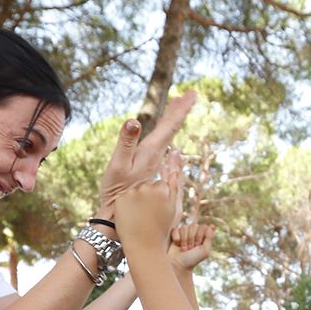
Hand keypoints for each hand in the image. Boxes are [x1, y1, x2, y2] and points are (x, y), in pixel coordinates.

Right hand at [96, 92, 196, 217]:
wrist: (119, 215)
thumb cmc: (117, 190)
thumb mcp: (118, 164)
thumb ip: (126, 142)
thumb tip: (134, 120)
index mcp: (152, 151)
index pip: (170, 125)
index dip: (181, 109)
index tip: (193, 94)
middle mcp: (156, 156)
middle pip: (171, 129)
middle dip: (180, 110)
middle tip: (191, 95)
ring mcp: (153, 162)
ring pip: (167, 136)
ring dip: (172, 119)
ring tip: (177, 106)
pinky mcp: (148, 167)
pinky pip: (161, 144)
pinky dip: (164, 132)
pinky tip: (163, 133)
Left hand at [116, 152, 185, 257]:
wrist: (143, 248)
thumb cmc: (161, 229)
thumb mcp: (173, 209)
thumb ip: (174, 186)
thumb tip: (175, 166)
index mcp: (162, 189)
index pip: (160, 184)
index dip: (159, 198)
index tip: (157, 210)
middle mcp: (146, 188)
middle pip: (147, 186)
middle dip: (147, 199)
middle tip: (148, 216)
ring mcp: (131, 194)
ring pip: (134, 192)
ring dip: (136, 202)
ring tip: (139, 219)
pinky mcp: (119, 201)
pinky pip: (123, 199)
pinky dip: (126, 207)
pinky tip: (130, 218)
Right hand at [168, 223, 213, 270]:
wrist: (179, 265)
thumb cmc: (193, 259)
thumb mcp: (205, 251)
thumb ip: (209, 238)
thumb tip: (211, 226)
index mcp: (202, 235)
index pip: (203, 226)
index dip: (200, 235)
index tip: (199, 244)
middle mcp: (193, 232)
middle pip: (194, 225)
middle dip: (192, 238)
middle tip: (191, 248)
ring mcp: (183, 232)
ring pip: (184, 227)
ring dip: (184, 240)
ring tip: (184, 249)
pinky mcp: (174, 234)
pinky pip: (176, 229)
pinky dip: (176, 238)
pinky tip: (177, 245)